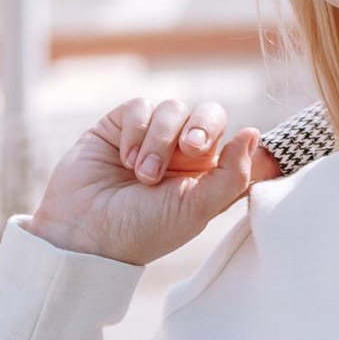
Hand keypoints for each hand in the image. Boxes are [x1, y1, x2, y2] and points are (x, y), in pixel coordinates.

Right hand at [29, 93, 279, 268]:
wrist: (84, 233)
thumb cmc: (143, 230)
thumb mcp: (196, 210)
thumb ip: (233, 175)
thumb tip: (253, 133)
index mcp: (207, 174)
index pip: (234, 140)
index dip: (233, 141)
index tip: (218, 158)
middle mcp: (182, 152)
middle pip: (209, 114)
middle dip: (202, 127)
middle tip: (188, 150)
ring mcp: (151, 137)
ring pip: (173, 108)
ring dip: (160, 140)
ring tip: (143, 174)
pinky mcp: (120, 125)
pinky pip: (140, 106)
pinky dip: (135, 131)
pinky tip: (124, 159)